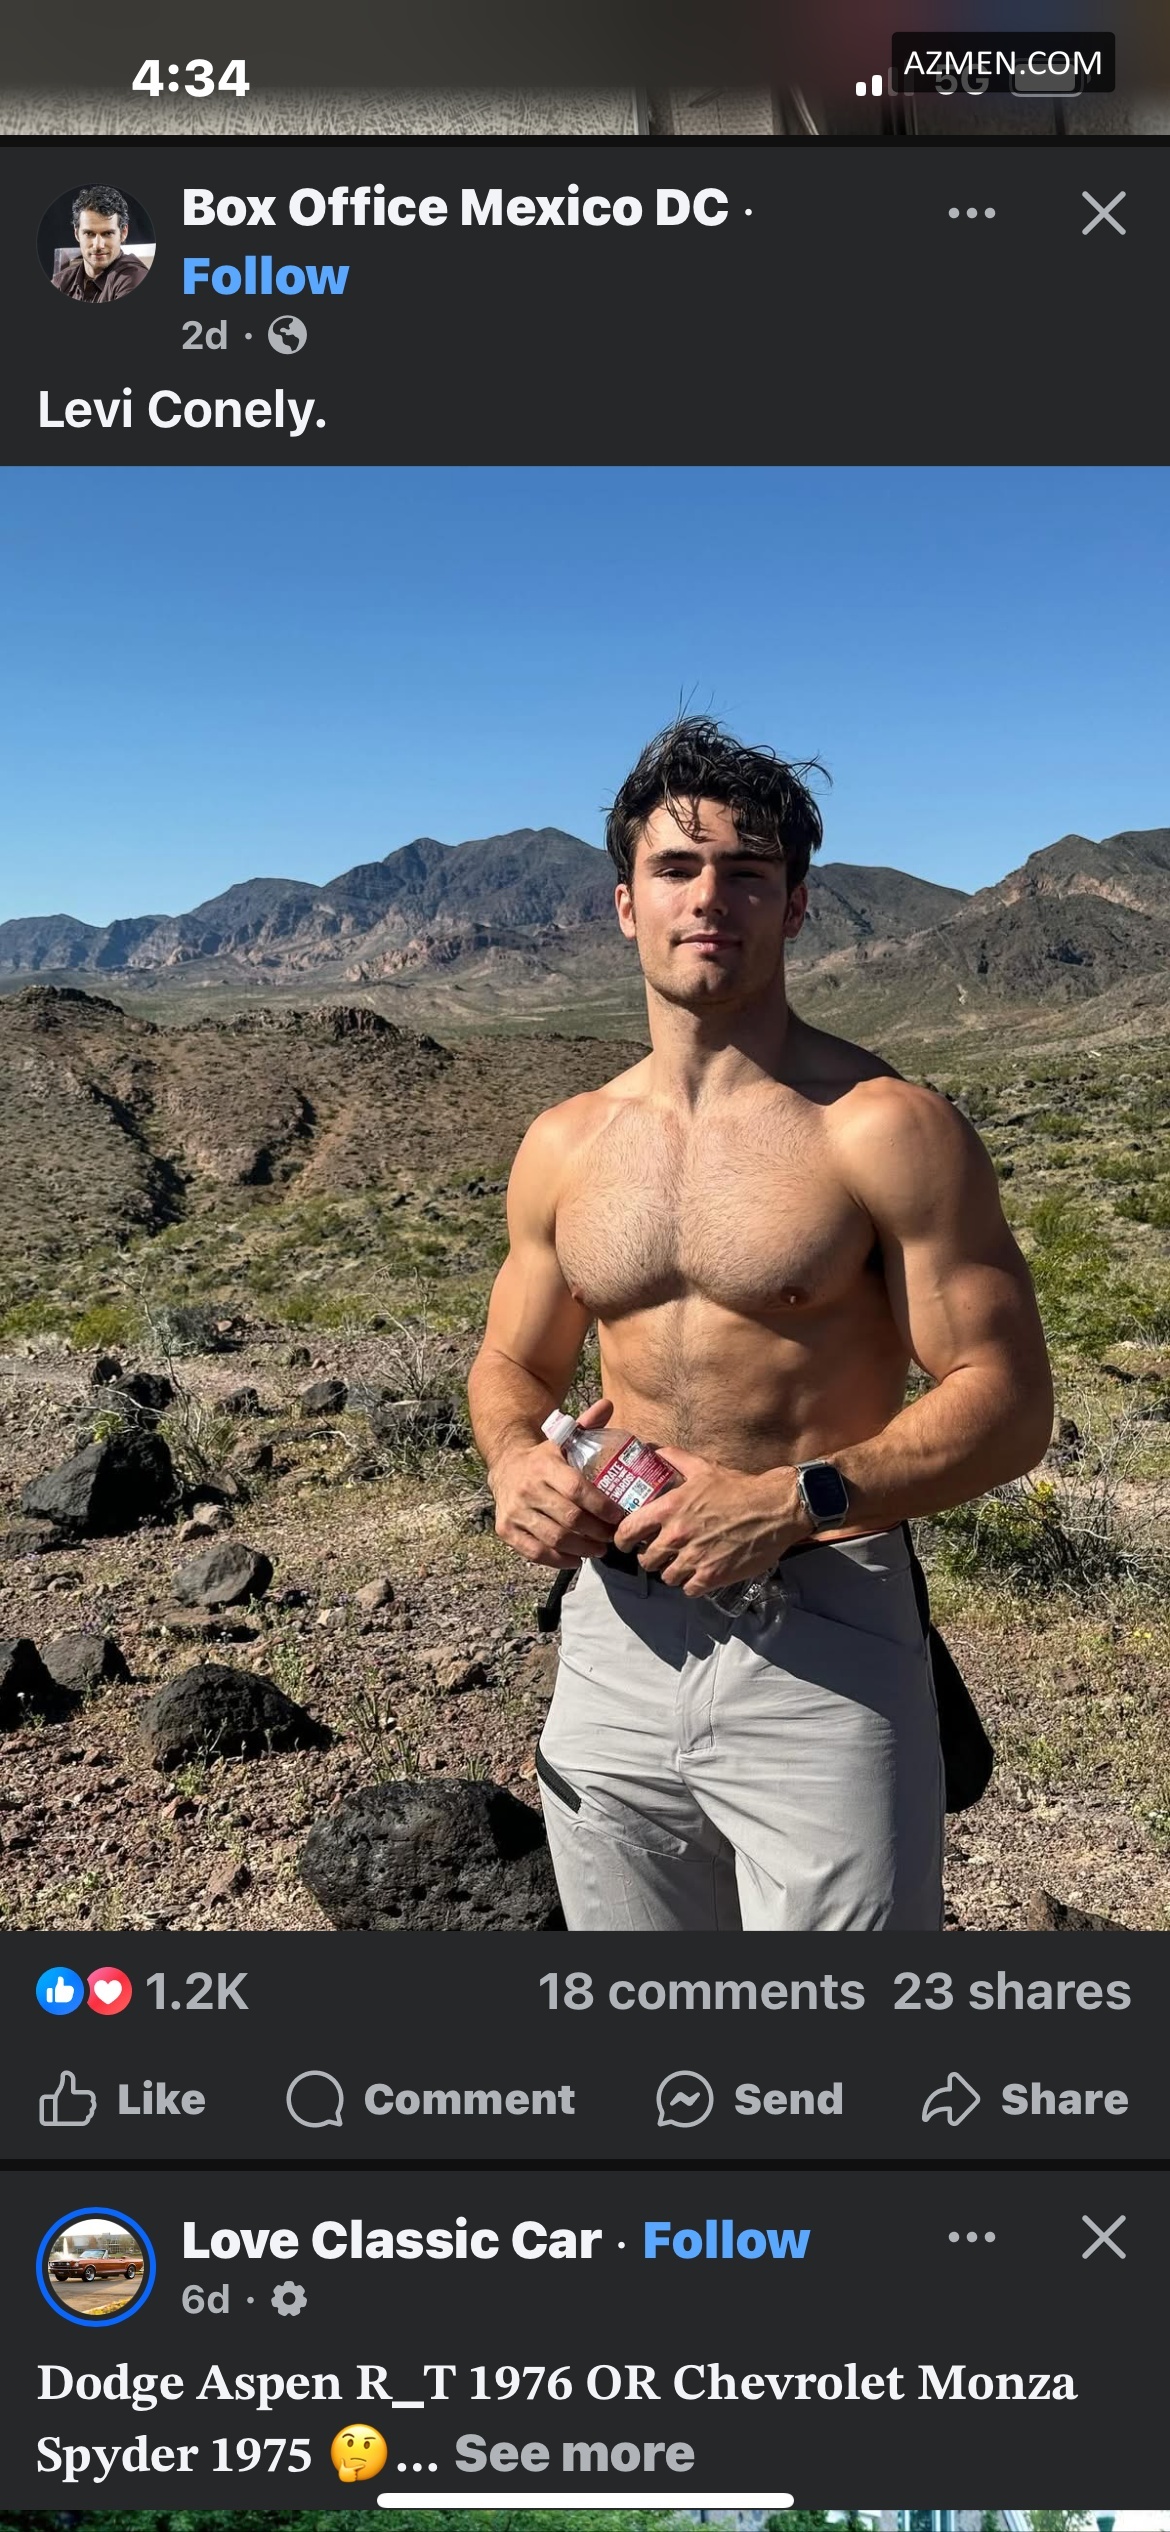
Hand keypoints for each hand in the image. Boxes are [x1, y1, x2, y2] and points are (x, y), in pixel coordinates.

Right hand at [490, 1397, 621, 1568]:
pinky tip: (575, 1559)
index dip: (601, 1506)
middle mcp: (527, 1488)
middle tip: (612, 1537)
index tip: (618, 1516)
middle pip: (569, 1518)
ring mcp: (514, 1510)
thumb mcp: (563, 1439)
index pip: (577, 1490)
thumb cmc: (545, 1457)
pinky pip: (534, 1551)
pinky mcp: (505, 1529)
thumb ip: (586, 1425)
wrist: (505, 1466)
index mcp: (545, 1465)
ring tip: (598, 1550)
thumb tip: (609, 1405)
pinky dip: (557, 1560)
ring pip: (553, 1538)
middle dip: (596, 1532)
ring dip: (581, 1548)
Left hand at [612, 1448, 803, 1595]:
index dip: (623, 1539)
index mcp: (669, 1509)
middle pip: (646, 1560)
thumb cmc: (738, 1488)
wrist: (774, 1509)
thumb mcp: (703, 1468)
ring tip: (683, 1563)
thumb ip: (675, 1459)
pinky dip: (693, 1584)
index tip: (627, 1542)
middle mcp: (677, 1536)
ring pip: (667, 1577)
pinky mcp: (712, 1577)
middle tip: (662, 1553)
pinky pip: (689, 1589)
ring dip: (673, 1571)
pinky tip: (701, 1573)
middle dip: (651, 1557)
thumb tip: (654, 1449)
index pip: (628, 1531)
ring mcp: (694, 1559)